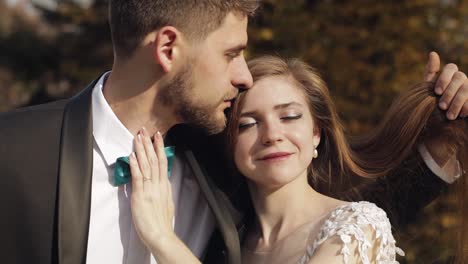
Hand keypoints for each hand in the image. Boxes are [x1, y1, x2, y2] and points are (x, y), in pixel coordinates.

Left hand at [129, 127, 174, 248]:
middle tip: (146, 130)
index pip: (163, 162)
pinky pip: (138, 177)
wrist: (160, 233)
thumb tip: (161, 182)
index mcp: (165, 186)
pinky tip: (132, 155)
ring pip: (147, 165)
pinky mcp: (140, 195)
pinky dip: (135, 165)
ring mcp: (150, 189)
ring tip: (138, 137)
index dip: (160, 148)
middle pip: (155, 159)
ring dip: (142, 150)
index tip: (158, 136)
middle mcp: (159, 184)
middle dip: (150, 144)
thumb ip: (163, 190)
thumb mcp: (166, 202)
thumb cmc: (162, 222)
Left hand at [424, 51, 467, 119]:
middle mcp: (462, 78)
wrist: (439, 118)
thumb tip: (433, 53)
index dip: (444, 79)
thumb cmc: (433, 99)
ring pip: (467, 89)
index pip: (451, 68)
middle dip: (450, 93)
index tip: (437, 92)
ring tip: (449, 116)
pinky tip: (461, 115)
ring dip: (457, 103)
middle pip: (460, 78)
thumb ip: (431, 71)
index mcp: (451, 73)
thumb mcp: (429, 86)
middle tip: (441, 106)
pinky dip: (467, 107)